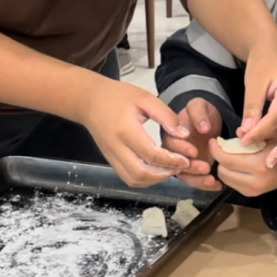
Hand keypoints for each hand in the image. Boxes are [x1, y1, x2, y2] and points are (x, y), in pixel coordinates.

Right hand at [77, 78, 193, 187]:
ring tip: (170, 168)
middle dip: (164, 174)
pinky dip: (144, 179)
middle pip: (141, 173)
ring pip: (134, 179)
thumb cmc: (118, 96)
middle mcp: (116, 147)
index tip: (186, 159)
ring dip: (154, 179)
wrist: (90, 101)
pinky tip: (156, 169)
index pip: (150, 154)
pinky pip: (128, 177)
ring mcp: (111, 156)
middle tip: (180, 166)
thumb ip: (165, 115)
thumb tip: (183, 134)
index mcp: (125, 130)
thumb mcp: (145, 98)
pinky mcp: (110, 160)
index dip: (170, 160)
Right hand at [161, 97, 222, 190]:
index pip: (169, 144)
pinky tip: (216, 186)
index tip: (194, 151)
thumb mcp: (199, 105)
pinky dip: (203, 184)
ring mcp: (178, 162)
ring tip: (212, 180)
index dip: (180, 149)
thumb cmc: (200, 112)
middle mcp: (170, 150)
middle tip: (206, 167)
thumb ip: (198, 113)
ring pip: (183, 175)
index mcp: (168, 133)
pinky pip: (192, 180)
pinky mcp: (188, 170)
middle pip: (173, 164)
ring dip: (196, 179)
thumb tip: (203, 128)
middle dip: (189, 167)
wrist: (207, 120)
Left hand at [209, 133, 276, 197]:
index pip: (227, 159)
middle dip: (220, 158)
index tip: (213, 140)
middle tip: (222, 147)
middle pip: (223, 170)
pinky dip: (229, 173)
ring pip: (224, 178)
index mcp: (260, 165)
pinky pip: (230, 184)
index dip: (216, 149)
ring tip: (229, 155)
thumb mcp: (275, 132)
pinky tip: (235, 165)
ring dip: (223, 166)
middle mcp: (256, 182)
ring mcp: (253, 191)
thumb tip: (239, 131)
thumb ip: (258, 129)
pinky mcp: (250, 195)